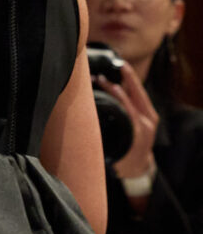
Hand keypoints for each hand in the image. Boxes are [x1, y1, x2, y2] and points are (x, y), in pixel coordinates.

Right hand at [101, 63, 159, 186]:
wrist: (138, 168)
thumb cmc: (121, 158)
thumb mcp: (110, 149)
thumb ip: (98, 137)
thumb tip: (82, 122)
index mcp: (138, 128)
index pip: (126, 102)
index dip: (113, 89)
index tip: (99, 79)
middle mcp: (147, 122)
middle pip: (137, 94)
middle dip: (126, 78)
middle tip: (114, 65)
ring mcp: (151, 119)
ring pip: (141, 94)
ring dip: (130, 79)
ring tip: (120, 66)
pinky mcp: (151, 117)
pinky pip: (142, 98)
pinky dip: (133, 86)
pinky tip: (125, 78)